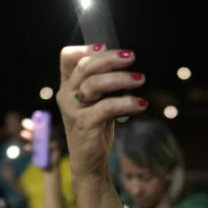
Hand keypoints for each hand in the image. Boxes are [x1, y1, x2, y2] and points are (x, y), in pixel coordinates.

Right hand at [57, 44, 146, 176]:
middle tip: (132, 57)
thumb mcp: (96, 101)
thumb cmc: (95, 127)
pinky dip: (127, 103)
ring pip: (95, 84)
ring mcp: (73, 110)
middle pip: (85, 67)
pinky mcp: (85, 124)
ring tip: (141, 79)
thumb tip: (120, 58)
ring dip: (121, 79)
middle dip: (110, 59)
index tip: (106, 46)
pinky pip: (107, 107)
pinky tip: (141, 104)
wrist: (89, 161)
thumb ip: (101, 82)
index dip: (85, 48)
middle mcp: (66, 95)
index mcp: (67, 86)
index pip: (67, 58)